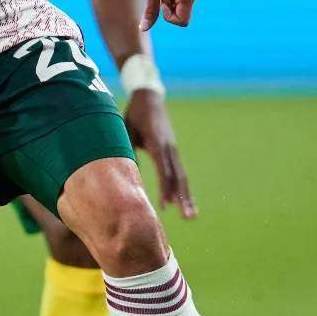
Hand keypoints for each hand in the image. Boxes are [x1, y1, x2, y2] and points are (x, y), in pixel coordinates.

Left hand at [125, 90, 197, 218]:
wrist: (149, 98)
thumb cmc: (134, 114)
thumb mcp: (126, 129)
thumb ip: (128, 149)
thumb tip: (128, 172)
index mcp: (157, 143)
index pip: (163, 169)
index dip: (165, 188)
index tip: (164, 205)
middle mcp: (169, 148)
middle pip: (178, 177)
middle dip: (182, 198)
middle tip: (187, 217)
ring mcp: (173, 150)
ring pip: (181, 177)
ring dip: (186, 197)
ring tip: (191, 216)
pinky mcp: (173, 152)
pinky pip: (179, 172)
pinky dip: (182, 188)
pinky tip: (184, 203)